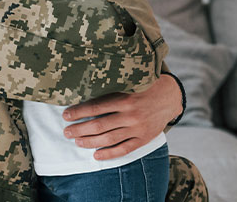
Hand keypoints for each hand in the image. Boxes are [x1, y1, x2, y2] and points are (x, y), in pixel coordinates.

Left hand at [62, 74, 181, 159]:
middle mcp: (131, 114)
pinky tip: (96, 156)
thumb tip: (85, 84)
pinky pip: (125, 149)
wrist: (170, 96)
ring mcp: (138, 128)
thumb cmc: (144, 85)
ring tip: (77, 141)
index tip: (65, 115)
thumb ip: (111, 84)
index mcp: (125, 98)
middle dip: (80, 129)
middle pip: (100, 125)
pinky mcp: (144, 138)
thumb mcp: (129, 80)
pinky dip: (110, 154)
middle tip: (66, 132)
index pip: (96, 107)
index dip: (79, 112)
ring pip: (110, 139)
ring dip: (90, 142)